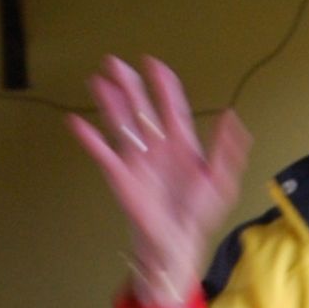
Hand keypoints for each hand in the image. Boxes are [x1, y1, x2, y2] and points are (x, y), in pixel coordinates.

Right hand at [66, 55, 251, 307]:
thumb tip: (231, 116)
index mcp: (181, 144)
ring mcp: (136, 159)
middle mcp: (156, 146)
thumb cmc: (198, 215)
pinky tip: (77, 122)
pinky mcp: (120, 176)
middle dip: (129, 85)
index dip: (163, 84)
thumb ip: (227, 149)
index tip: (153, 63)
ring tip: (97, 81)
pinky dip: (89, 138)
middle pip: (140, 108)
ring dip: (108, 102)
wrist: (175, 244)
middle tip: (115, 62)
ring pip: (120, 123)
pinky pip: (102, 152)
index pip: (171, 106)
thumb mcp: (220, 182)